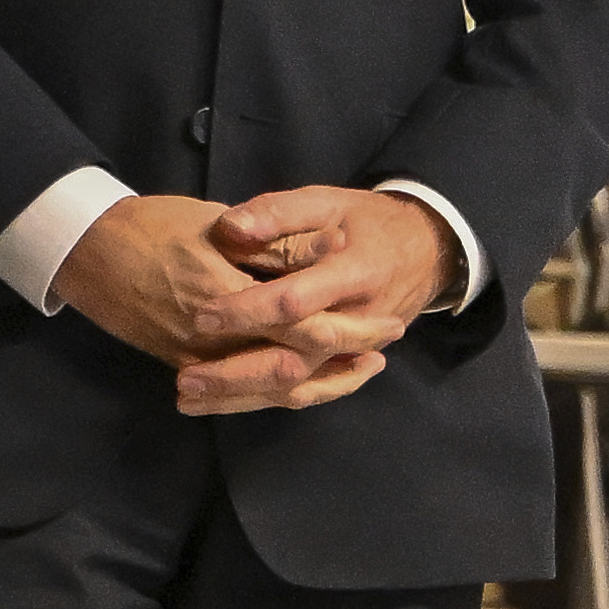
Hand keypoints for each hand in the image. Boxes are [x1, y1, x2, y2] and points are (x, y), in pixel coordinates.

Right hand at [51, 190, 399, 414]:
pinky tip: (308, 379)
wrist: (87, 249)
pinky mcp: (185, 364)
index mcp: (222, 291)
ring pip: (269, 389)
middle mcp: (211, 336)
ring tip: (360, 369)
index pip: (300, 323)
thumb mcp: (214, 223)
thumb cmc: (150, 224)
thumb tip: (327, 252)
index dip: (349, 328)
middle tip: (384, 348)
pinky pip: (242, 392)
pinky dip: (280, 390)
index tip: (385, 321)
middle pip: (293, 365)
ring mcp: (196, 357)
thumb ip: (268, 244)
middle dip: (345, 360)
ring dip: (321, 382)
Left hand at [172, 186, 456, 417]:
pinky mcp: (346, 367)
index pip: (295, 302)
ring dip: (242, 398)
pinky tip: (225, 405)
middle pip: (293, 361)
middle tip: (184, 379)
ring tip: (190, 400)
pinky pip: (308, 393)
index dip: (247, 311)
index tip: (200, 316)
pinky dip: (266, 401)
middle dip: (236, 374)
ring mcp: (353, 354)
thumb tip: (231, 227)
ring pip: (297, 388)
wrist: (423, 252)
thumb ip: (278, 214)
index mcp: (352, 275)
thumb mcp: (326, 203)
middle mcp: (354, 324)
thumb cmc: (365, 221)